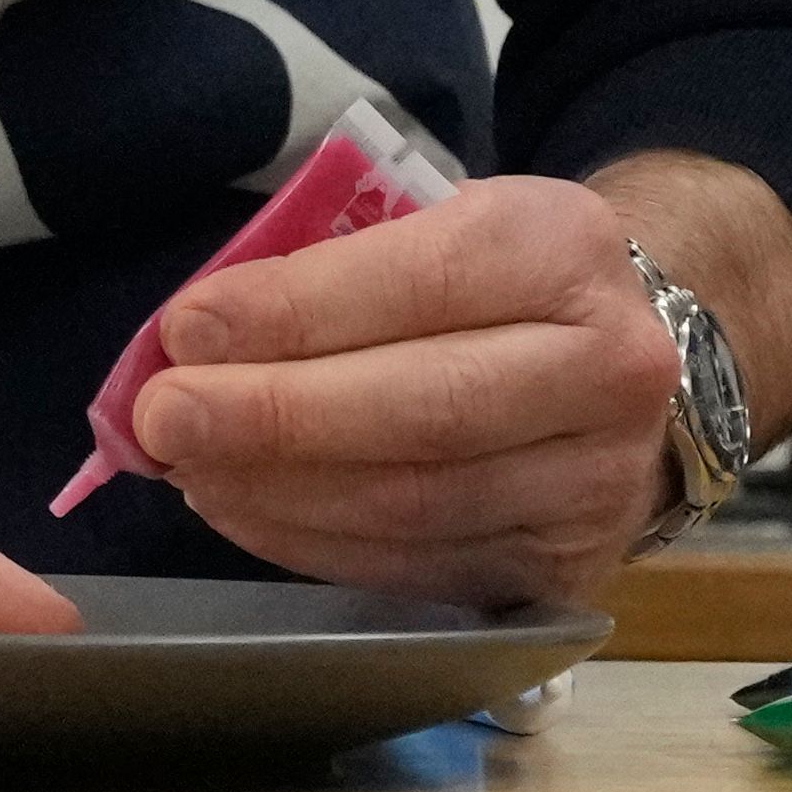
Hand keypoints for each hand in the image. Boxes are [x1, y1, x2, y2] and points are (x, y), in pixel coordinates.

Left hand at [124, 170, 706, 609]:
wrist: (629, 358)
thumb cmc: (493, 277)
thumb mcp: (432, 221)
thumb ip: (326, 267)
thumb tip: (193, 340)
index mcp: (562, 249)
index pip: (416, 285)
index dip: (293, 313)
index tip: (185, 331)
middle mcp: (607, 371)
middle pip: (424, 410)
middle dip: (274, 418)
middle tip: (162, 419)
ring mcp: (600, 483)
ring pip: (416, 504)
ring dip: (278, 493)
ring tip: (187, 468)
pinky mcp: (571, 570)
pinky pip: (421, 567)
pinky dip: (316, 544)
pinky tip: (248, 509)